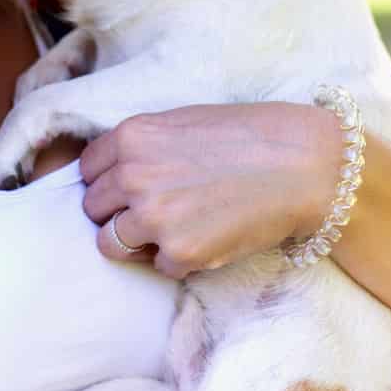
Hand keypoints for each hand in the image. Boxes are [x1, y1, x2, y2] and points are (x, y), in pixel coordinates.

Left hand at [77, 103, 336, 277]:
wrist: (304, 165)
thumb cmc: (248, 137)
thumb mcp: (181, 123)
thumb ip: (140, 146)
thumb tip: (110, 172)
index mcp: (130, 136)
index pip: (87, 170)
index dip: (109, 180)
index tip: (131, 186)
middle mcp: (131, 175)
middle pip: (93, 208)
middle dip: (118, 212)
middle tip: (156, 210)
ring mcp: (152, 216)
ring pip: (110, 244)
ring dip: (137, 242)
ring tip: (174, 230)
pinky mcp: (179, 253)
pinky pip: (158, 267)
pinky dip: (179, 260)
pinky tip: (208, 237)